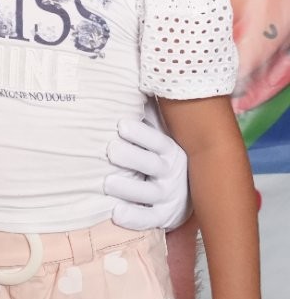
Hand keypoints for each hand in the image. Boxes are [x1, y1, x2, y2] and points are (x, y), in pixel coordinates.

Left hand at [106, 113, 189, 230]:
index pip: (159, 140)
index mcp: (172, 150)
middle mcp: (172, 173)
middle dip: (131, 157)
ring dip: (128, 188)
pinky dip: (133, 218)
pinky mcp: (163, 217)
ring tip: (107, 182)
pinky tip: (115, 213)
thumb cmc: (165, 154)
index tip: (121, 125)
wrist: (190, 192)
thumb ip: (150, 113)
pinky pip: (149, 220)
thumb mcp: (165, 133)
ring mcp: (169, 197)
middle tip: (110, 149)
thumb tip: (132, 78)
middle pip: (152, 165)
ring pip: (149, 193)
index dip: (141, 134)